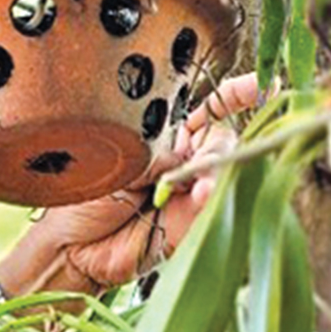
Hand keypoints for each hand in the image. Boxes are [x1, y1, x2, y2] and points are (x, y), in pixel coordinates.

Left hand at [13, 74, 262, 292]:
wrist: (69, 246)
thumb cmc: (84, 199)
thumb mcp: (117, 162)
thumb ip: (156, 154)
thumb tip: (189, 159)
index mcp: (167, 141)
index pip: (211, 112)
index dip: (237, 96)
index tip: (260, 85)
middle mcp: (184, 163)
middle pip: (223, 141)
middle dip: (217, 146)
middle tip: (196, 162)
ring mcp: (189, 194)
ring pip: (222, 171)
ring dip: (213, 171)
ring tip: (195, 185)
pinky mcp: (189, 224)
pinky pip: (210, 204)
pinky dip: (208, 196)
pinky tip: (200, 193)